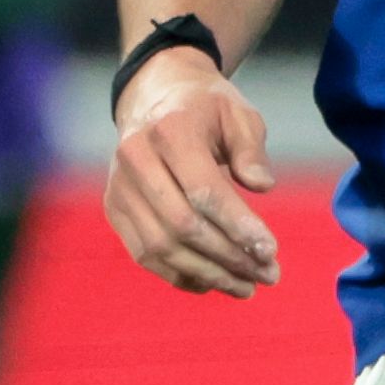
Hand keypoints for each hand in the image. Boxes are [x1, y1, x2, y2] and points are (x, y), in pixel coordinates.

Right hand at [103, 52, 280, 296]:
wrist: (154, 98)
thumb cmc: (206, 109)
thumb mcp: (240, 116)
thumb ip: (252, 150)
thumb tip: (262, 186)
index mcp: (170, 130)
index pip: (204, 191)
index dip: (238, 226)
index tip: (271, 251)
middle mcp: (136, 158)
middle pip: (182, 225)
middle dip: (229, 257)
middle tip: (269, 276)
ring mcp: (119, 186)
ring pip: (161, 247)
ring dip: (208, 275)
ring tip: (248, 287)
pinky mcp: (114, 208)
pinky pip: (145, 254)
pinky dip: (181, 275)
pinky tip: (214, 282)